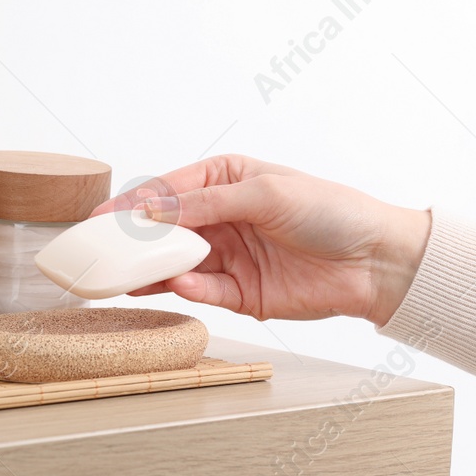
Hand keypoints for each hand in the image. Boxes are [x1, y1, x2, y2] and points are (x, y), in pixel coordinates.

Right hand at [91, 155, 431, 326]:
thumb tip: (153, 210)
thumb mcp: (264, 193)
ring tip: (125, 275)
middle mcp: (221, 218)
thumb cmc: (330, 211)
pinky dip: (189, 289)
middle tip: (101, 252)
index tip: (100, 217)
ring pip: (176, 264)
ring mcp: (228, 257)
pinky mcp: (239, 294)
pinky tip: (178, 283)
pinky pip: (203, 292)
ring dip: (153, 270)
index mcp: (225, 181)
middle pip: (164, 231)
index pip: (167, 190)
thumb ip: (205, 203)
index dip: (131, 203)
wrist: (375, 260)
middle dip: (133, 241)